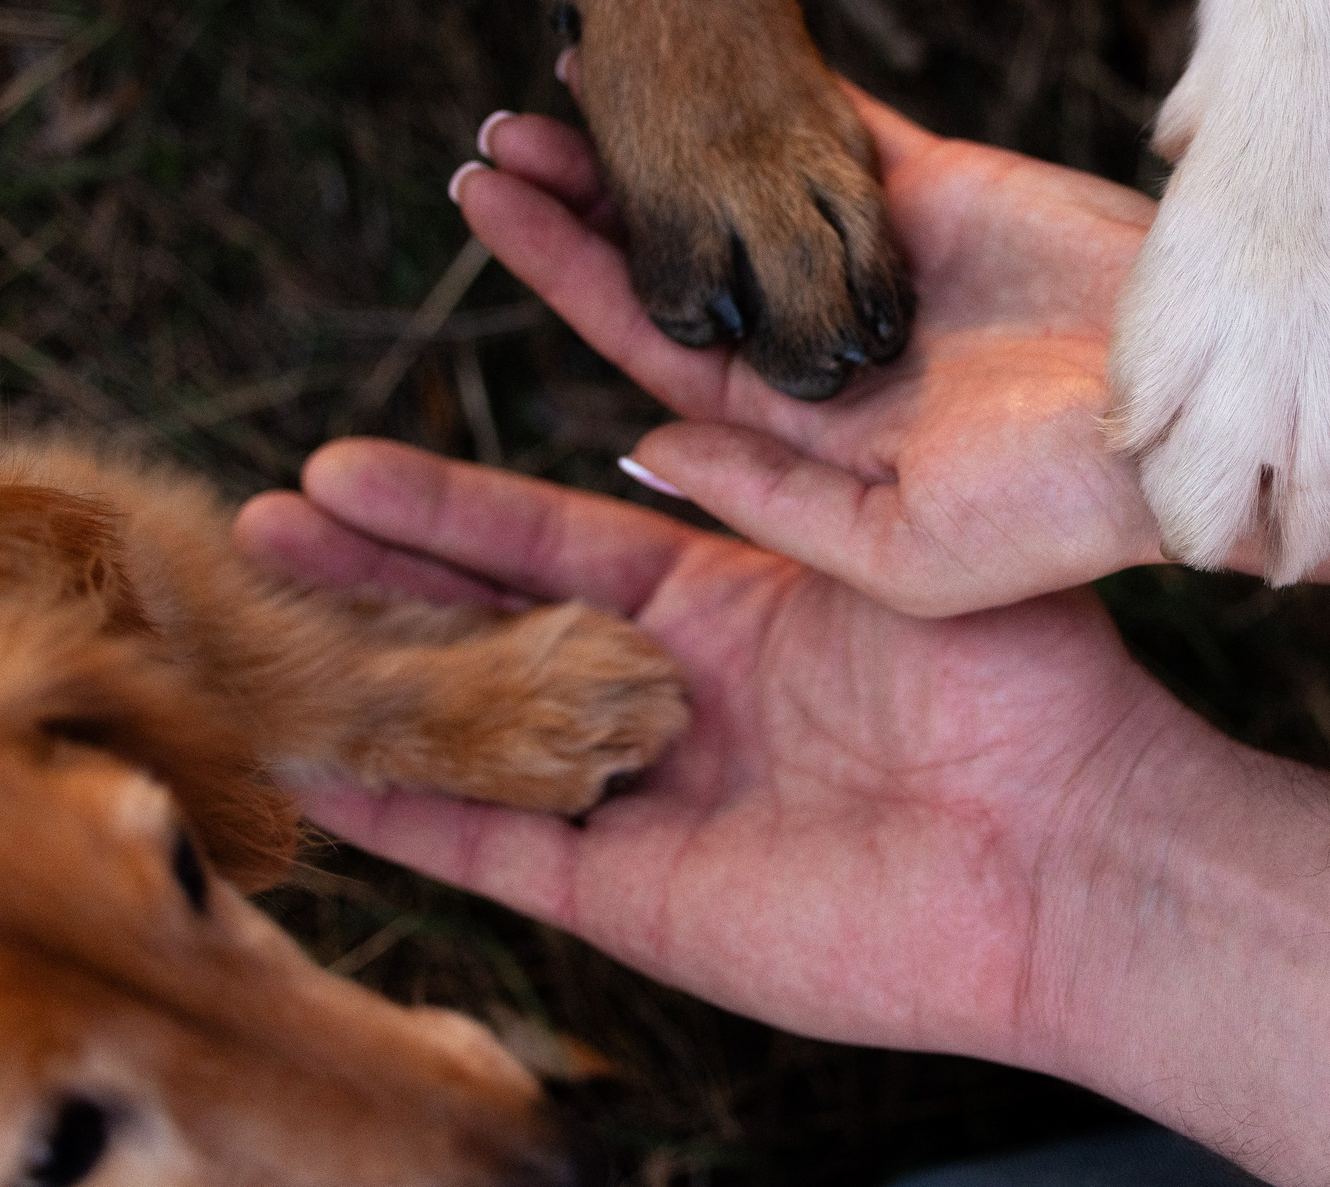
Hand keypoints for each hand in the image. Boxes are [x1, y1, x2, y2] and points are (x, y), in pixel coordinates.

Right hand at [231, 439, 1206, 1065]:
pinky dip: (405, 815)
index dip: (447, 504)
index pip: (549, 539)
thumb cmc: (1027, 686)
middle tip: (263, 516)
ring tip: (252, 622)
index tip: (350, 457)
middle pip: (486, 625)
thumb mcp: (891, 553)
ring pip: (471, 730)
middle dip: (375, 573)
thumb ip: (779, 494)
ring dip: (361, 678)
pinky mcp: (637, 902)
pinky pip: (496, 852)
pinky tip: (314, 770)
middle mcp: (669, 697)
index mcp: (728, 606)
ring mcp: (643, 801)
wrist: (1078, 850)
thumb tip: (669, 427)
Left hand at [459, 88, 1170, 615]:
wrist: (1202, 429)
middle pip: (681, 249)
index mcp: (803, 422)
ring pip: (743, 176)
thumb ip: (770, 499)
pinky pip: (839, 123)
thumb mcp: (902, 551)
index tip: (487, 204)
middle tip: (498, 132)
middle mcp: (824, 337)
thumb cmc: (1060, 518)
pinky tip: (709, 40)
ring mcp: (878, 258)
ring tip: (572, 62)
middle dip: (588, 194)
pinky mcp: (941, 192)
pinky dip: (776, 81)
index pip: (656, 334)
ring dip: (666, 126)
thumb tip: (640, 442)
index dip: (569, 268)